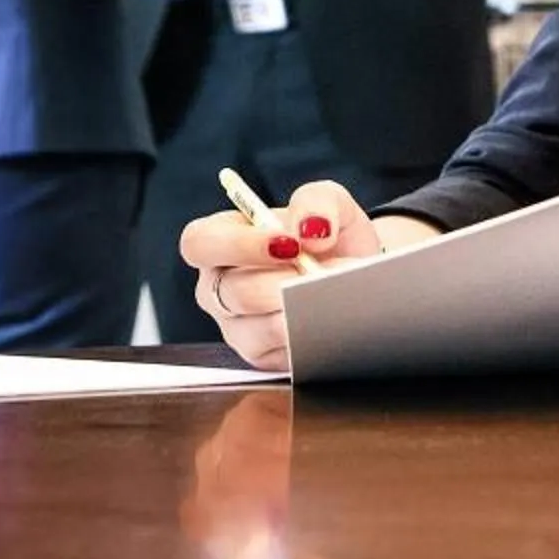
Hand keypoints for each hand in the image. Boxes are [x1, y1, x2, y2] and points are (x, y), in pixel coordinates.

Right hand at [178, 182, 438, 369]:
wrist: (358, 274)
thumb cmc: (328, 236)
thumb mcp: (328, 203)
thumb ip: (317, 201)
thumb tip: (309, 228)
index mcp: (220, 240)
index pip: (200, 243)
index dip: (237, 244)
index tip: (286, 243)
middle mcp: (220, 287)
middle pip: (233, 292)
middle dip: (282, 285)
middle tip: (319, 276)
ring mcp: (238, 327)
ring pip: (257, 330)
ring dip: (301, 313)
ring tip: (336, 297)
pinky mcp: (264, 358)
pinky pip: (280, 356)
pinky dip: (310, 338)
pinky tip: (333, 322)